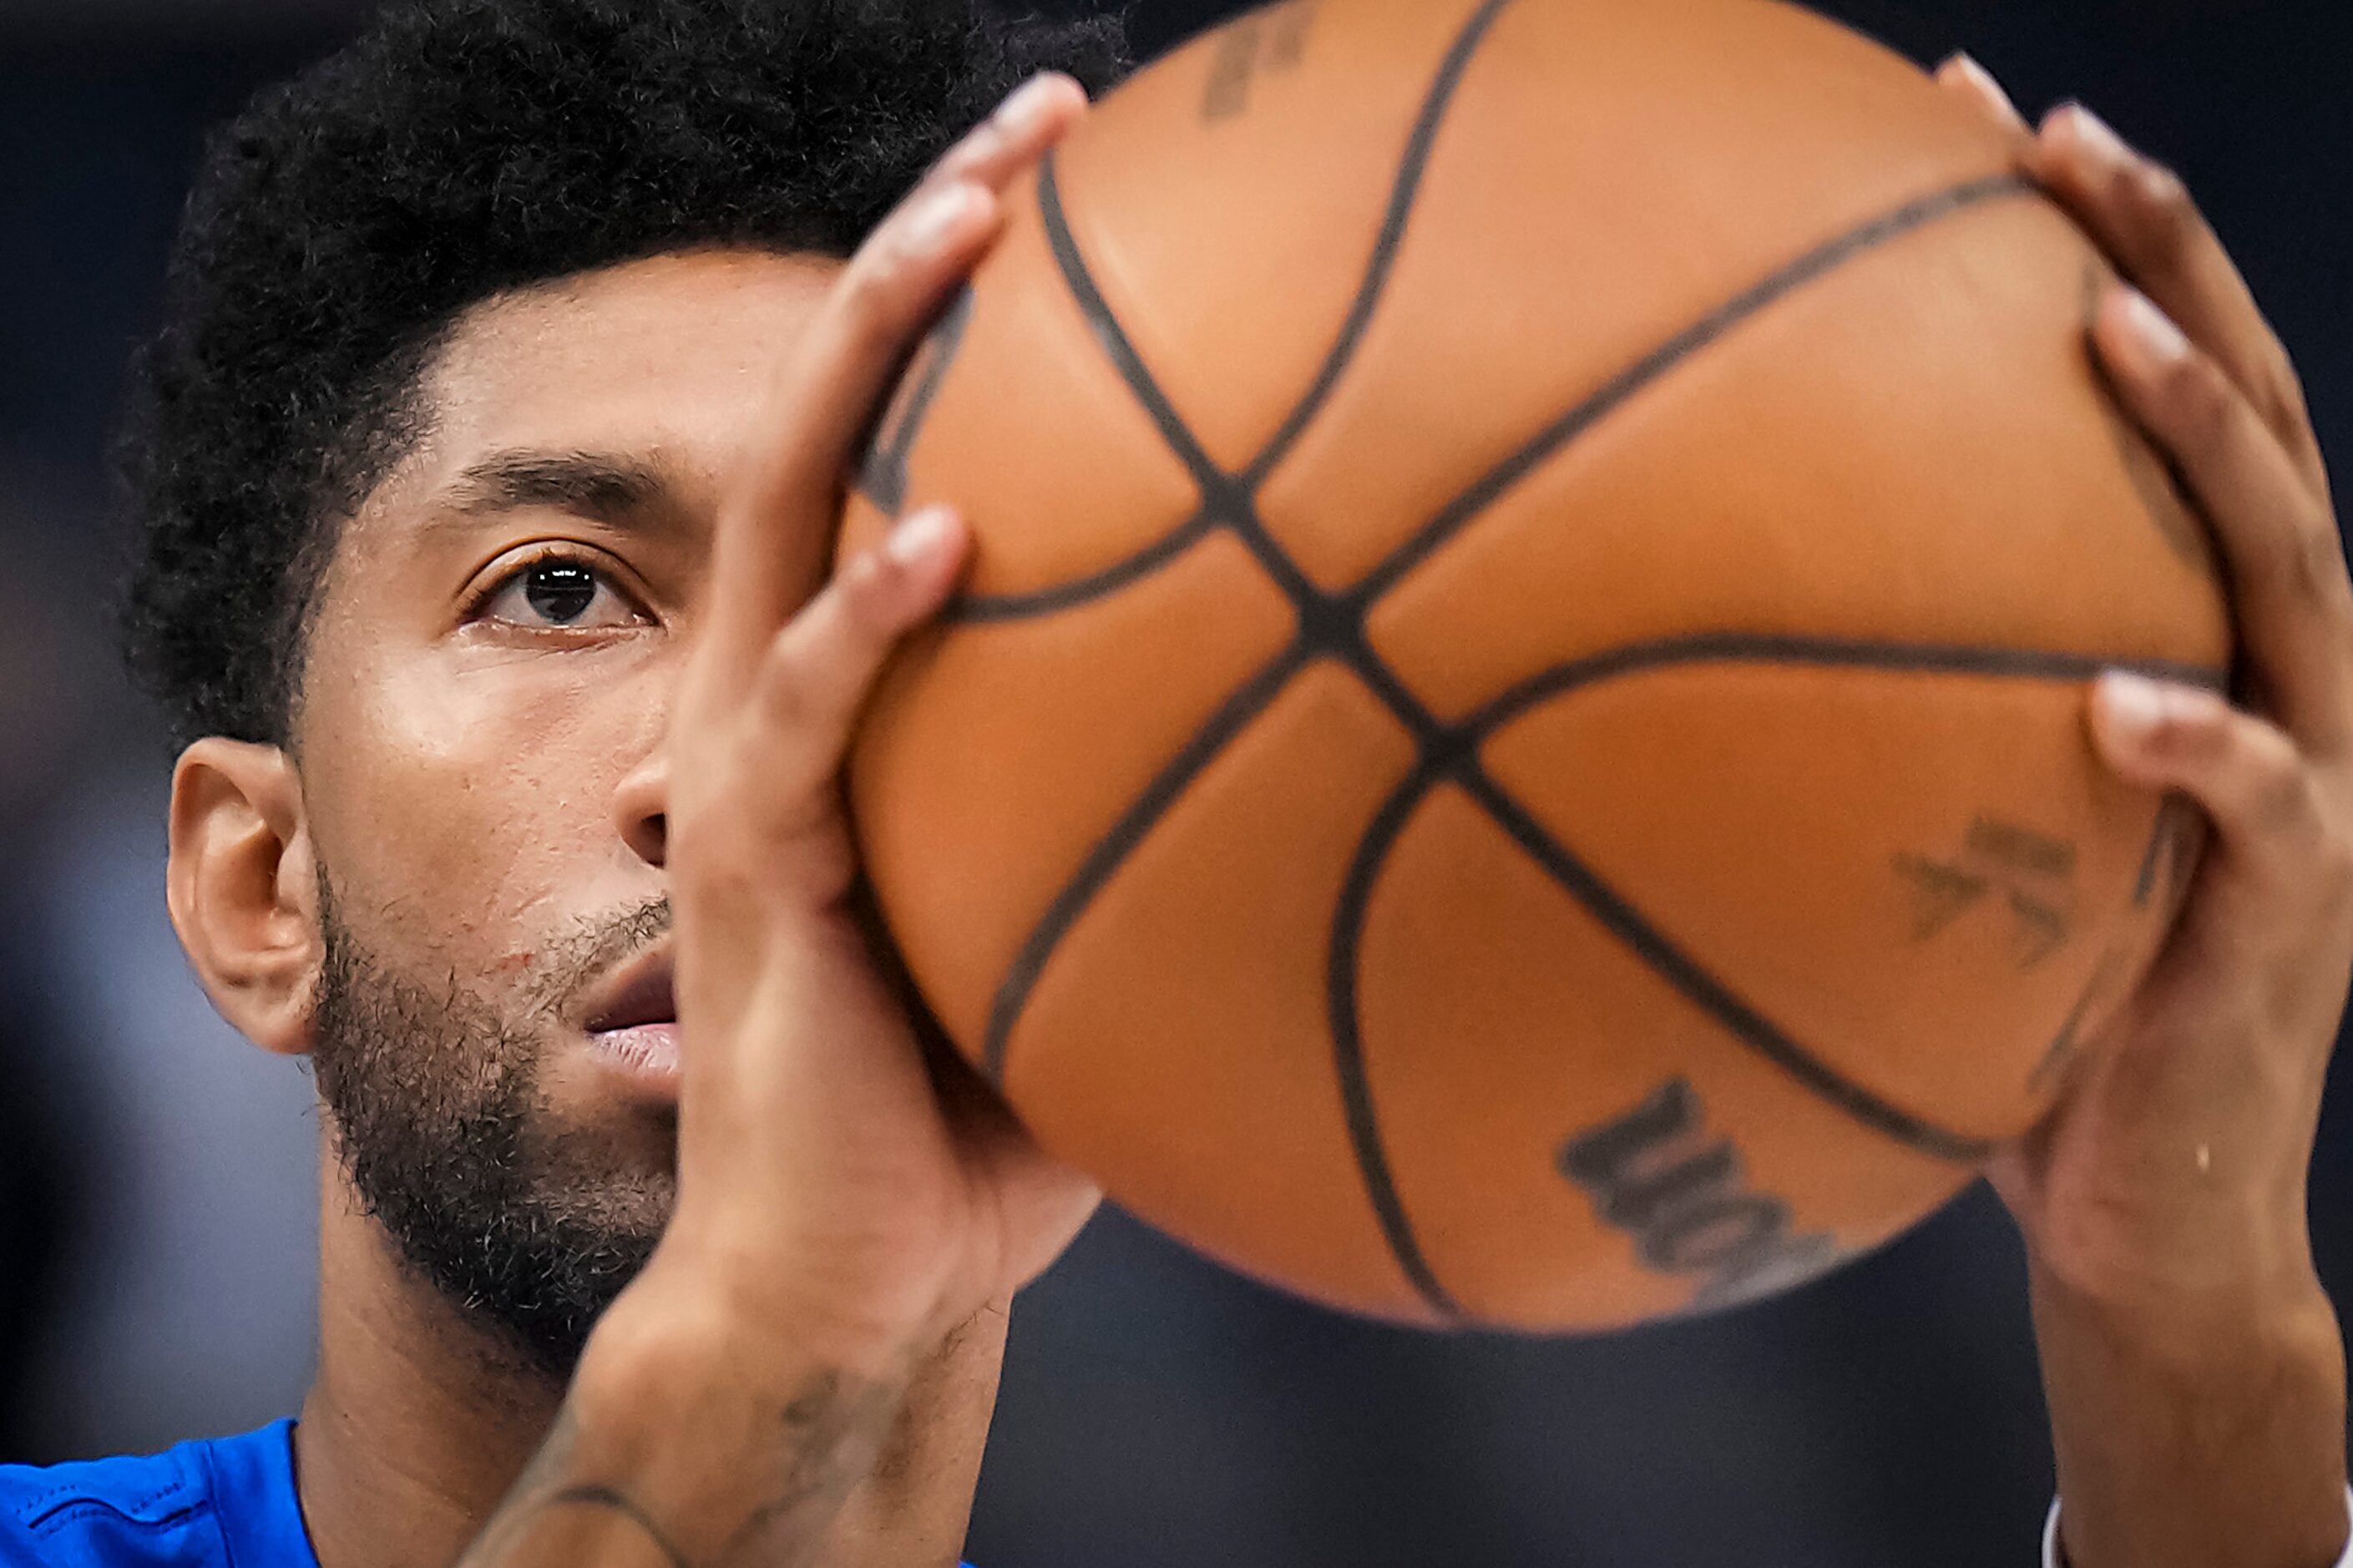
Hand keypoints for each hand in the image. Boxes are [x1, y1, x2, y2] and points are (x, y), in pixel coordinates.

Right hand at [457, 74, 1100, 1567]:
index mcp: (875, 707)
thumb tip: (1383, 772)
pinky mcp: (752, 880)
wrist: (853, 1285)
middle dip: (924, 254)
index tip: (1111, 206)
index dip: (987, 327)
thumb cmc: (989, 1127)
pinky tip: (947, 539)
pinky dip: (861, 629)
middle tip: (1041, 126)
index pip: (912, 459)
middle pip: (834, 422)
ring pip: (782, 515)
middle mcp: (798, 704)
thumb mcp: (1107, 949)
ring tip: (967, 219)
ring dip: (864, 355)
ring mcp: (758, 780)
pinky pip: (795, 724)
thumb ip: (1181, 842)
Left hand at [1940, 57, 2349, 1567]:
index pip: (2130, 407)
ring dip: (2206, 439)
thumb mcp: (1896, 857)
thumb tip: (1568, 652)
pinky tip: (2125, 705)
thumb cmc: (1987, 1023)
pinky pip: (2273, 814)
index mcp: (2158, 635)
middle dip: (2160, 263)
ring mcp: (2294, 788)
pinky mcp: (2290, 923)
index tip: (1959, 116)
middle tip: (2059, 136)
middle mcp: (2242, 675)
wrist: (2125, 1215)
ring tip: (2108, 326)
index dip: (2071, 250)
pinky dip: (2207, 752)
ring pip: (2288, 575)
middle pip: (2235, 425)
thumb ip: (1814, 742)